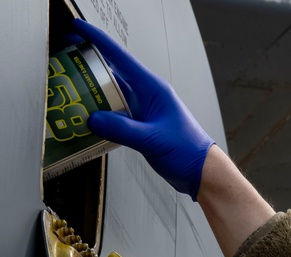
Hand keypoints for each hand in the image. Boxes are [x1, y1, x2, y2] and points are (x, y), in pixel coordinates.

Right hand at [70, 19, 214, 199]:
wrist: (202, 172)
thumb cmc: (188, 152)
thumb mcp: (153, 139)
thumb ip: (123, 129)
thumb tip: (93, 118)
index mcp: (153, 89)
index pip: (121, 58)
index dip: (98, 40)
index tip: (78, 27)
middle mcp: (147, 96)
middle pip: (112, 72)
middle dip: (88, 62)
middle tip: (65, 56)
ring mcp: (144, 110)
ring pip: (112, 93)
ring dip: (92, 90)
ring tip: (69, 86)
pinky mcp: (141, 125)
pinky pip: (115, 113)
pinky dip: (100, 112)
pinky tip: (86, 116)